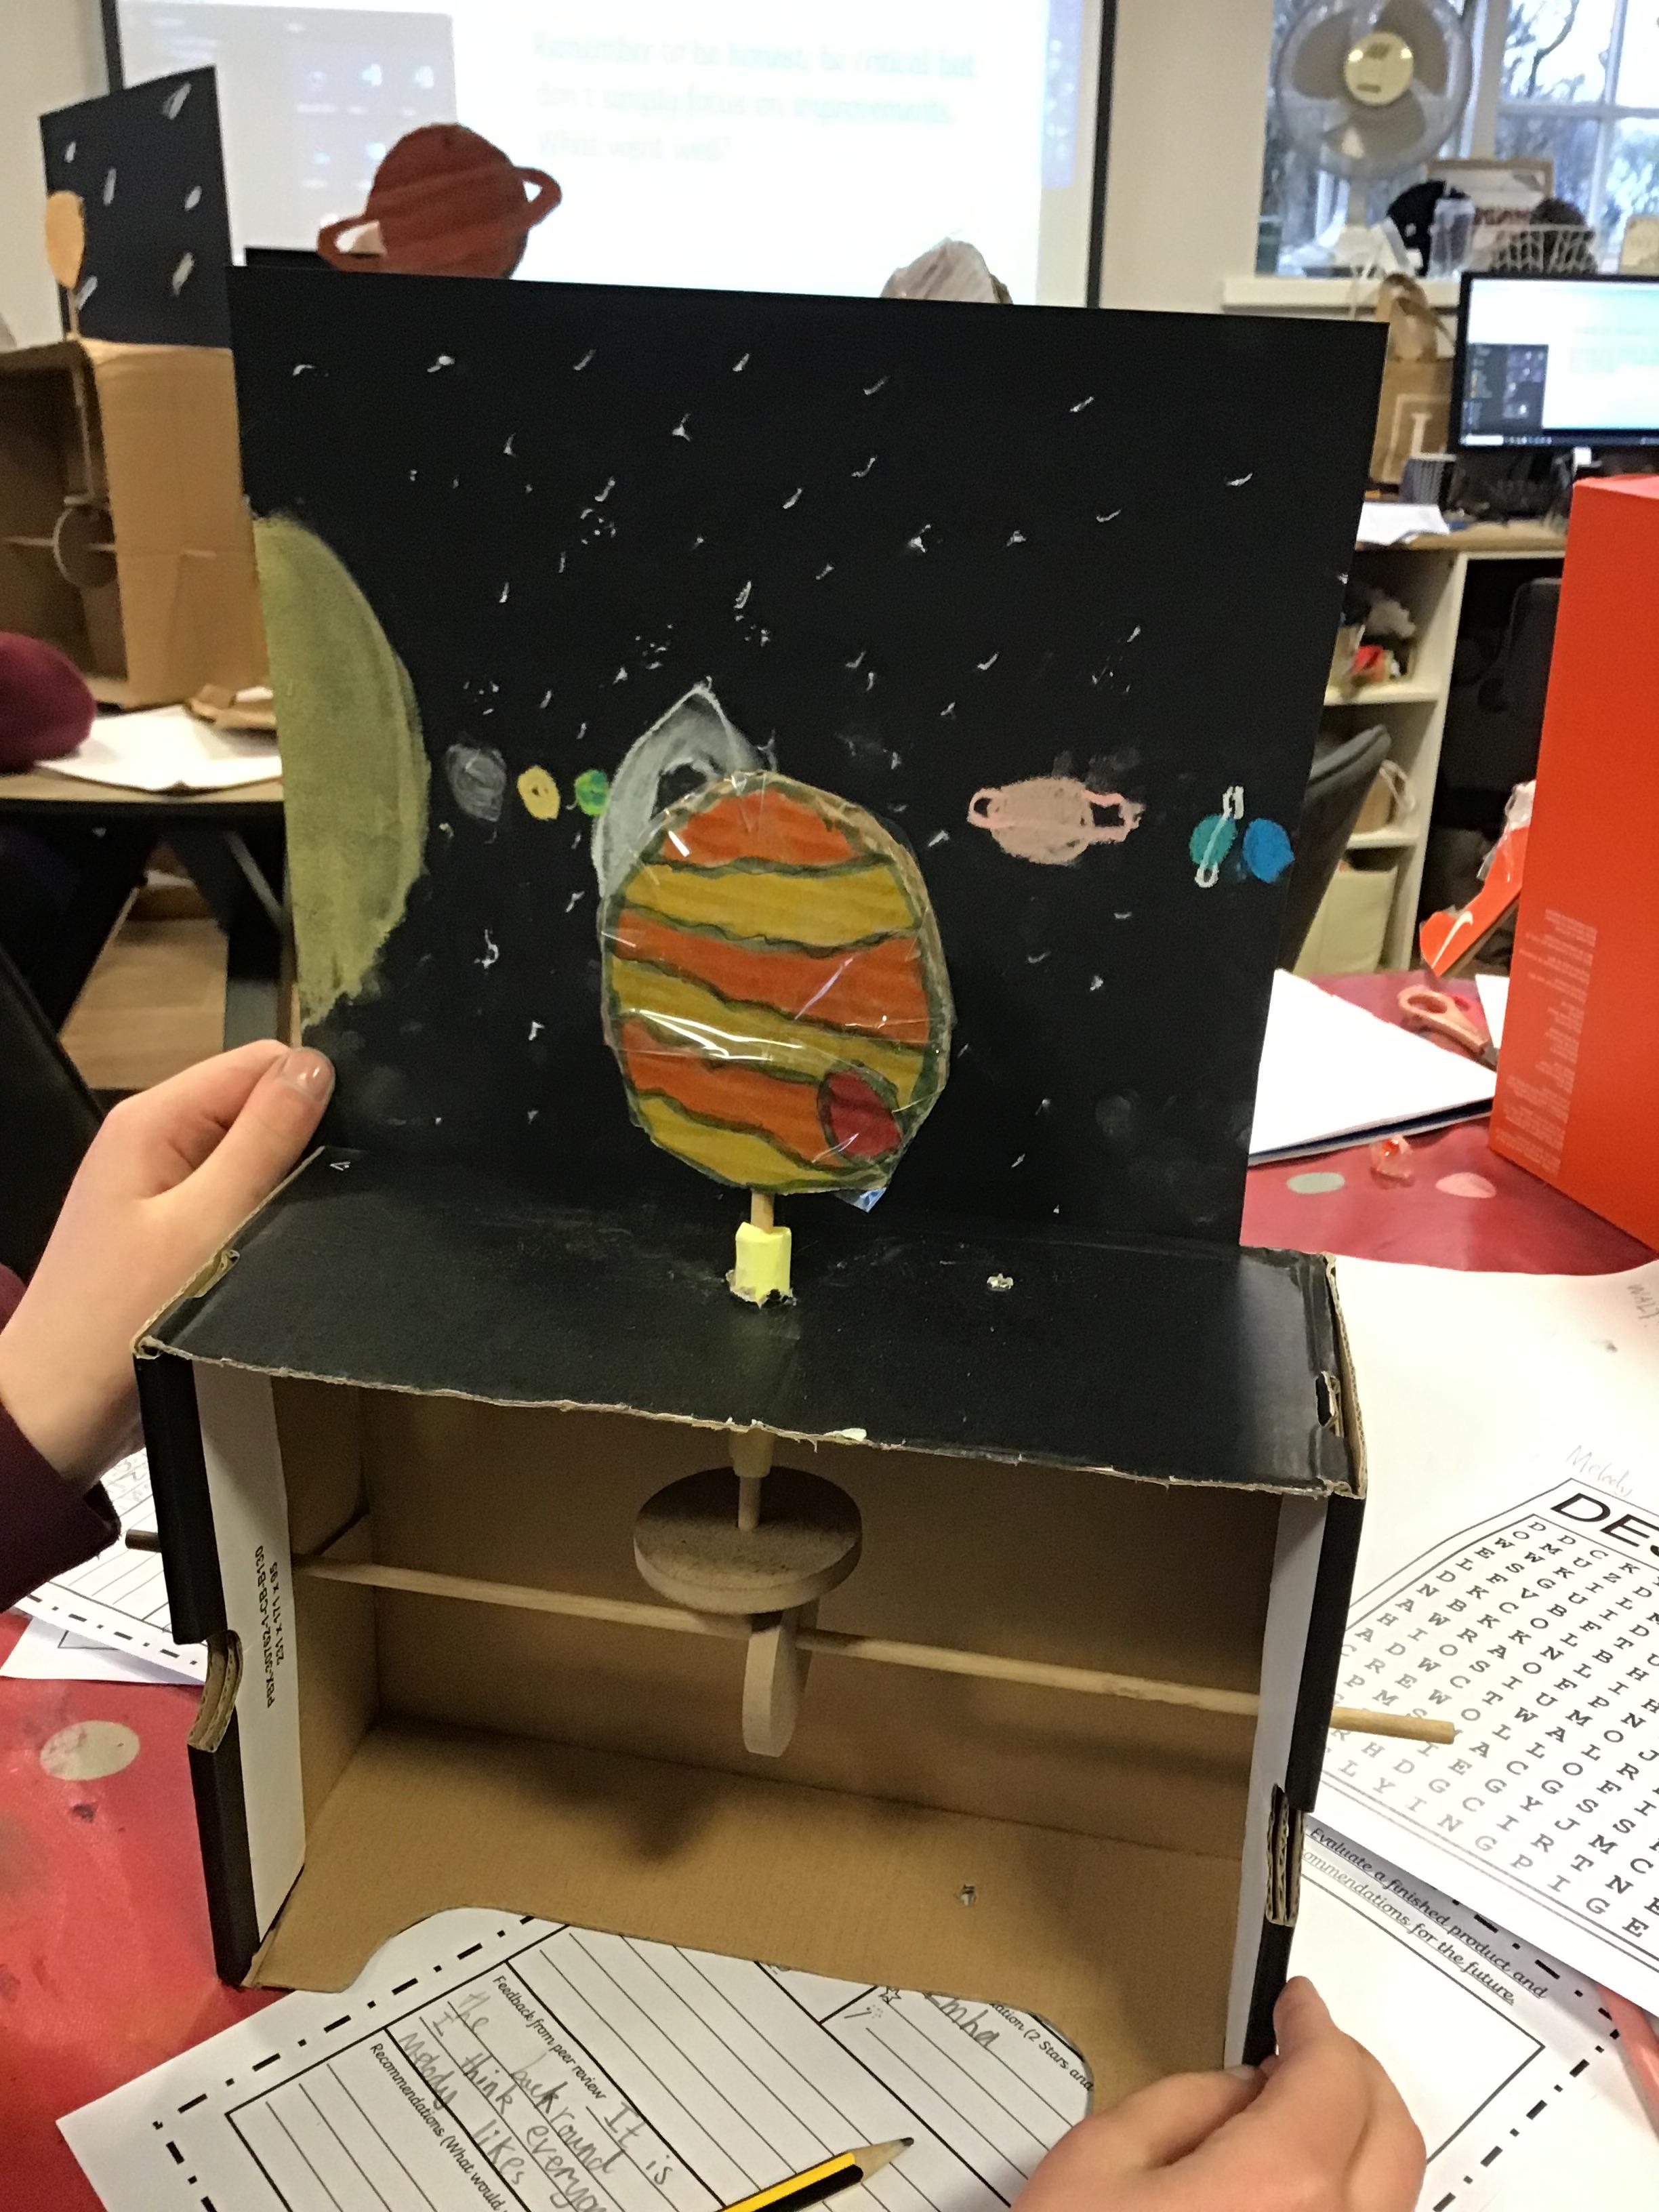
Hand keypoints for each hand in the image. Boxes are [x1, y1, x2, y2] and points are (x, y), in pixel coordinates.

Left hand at [0, 1043, 332, 1486]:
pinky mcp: (169, 1226)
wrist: (58, 1410)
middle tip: (318, 1201)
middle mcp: (153, 1139)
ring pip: (251, 1153)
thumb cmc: (116, 1322)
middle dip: (299, 1141)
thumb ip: (263, 1140)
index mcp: (154, 1120)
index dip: (311, 1092)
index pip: (260, 1063)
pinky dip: (261, 1216)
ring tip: (293, 1231)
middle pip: (256, 1105)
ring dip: (281, 1184)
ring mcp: (158, 1183)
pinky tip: (269, 1251)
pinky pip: (234, 1196)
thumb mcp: (205, 1223)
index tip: (347, 1144)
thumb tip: (316, 1067)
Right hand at [1017, 1980, 1422, 2211]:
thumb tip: (1245, 2089)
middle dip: (1352, 2072)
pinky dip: (1351, 2196)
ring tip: (1300, 2115)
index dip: (1315, 2026)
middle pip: (1389, 2133)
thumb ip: (1185, 2104)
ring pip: (1394, 2196)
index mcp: (1276, 2190)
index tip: (1298, 2006)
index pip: (1332, 2076)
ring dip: (1360, 2137)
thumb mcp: (1099, 2160)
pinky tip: (1300, 2185)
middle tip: (1306, 2048)